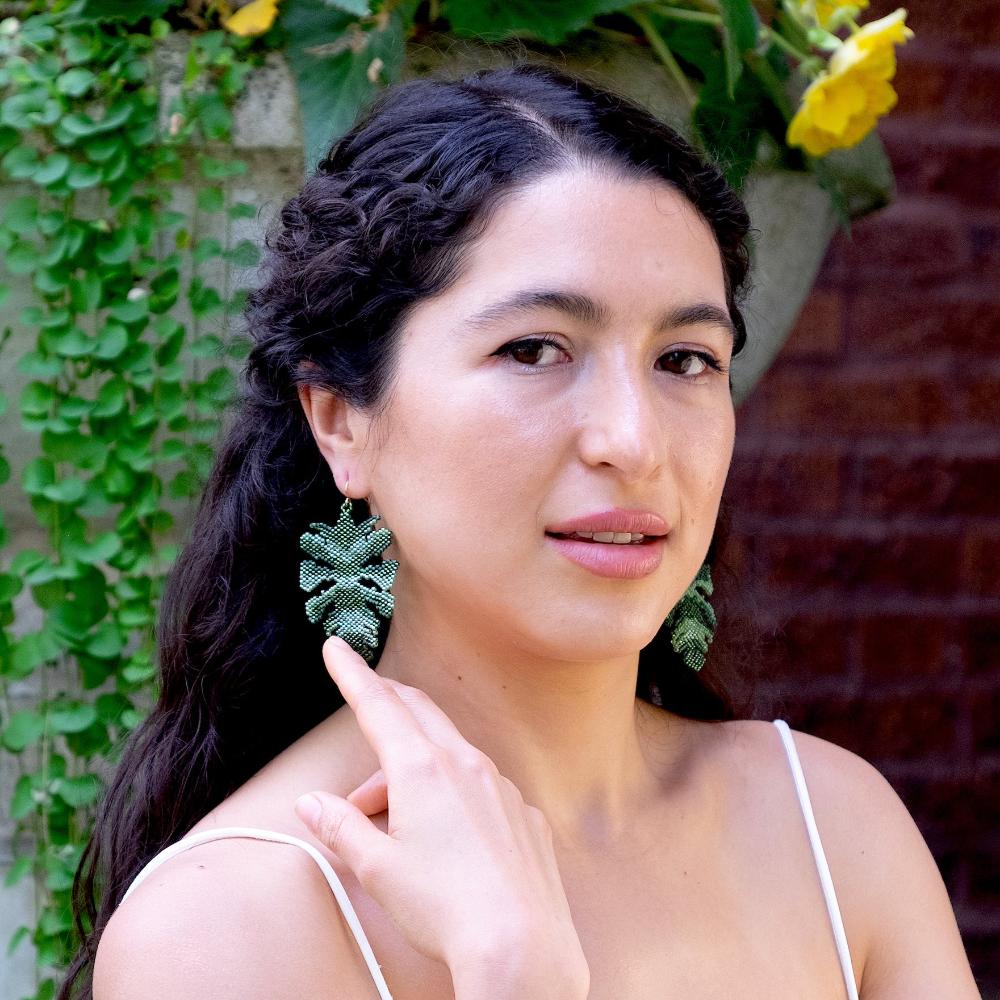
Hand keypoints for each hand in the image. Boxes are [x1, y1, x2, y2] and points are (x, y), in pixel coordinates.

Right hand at [294, 636, 588, 989]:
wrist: (520, 947)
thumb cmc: (444, 908)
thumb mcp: (377, 869)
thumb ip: (341, 828)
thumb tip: (313, 804)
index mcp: (423, 770)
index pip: (378, 707)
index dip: (352, 675)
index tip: (336, 647)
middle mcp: (467, 765)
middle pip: (419, 714)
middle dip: (388, 702)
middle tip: (365, 696)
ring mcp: (502, 787)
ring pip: (450, 756)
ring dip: (414, 769)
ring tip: (387, 817)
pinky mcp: (525, 814)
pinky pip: (484, 788)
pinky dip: (455, 795)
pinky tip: (447, 837)